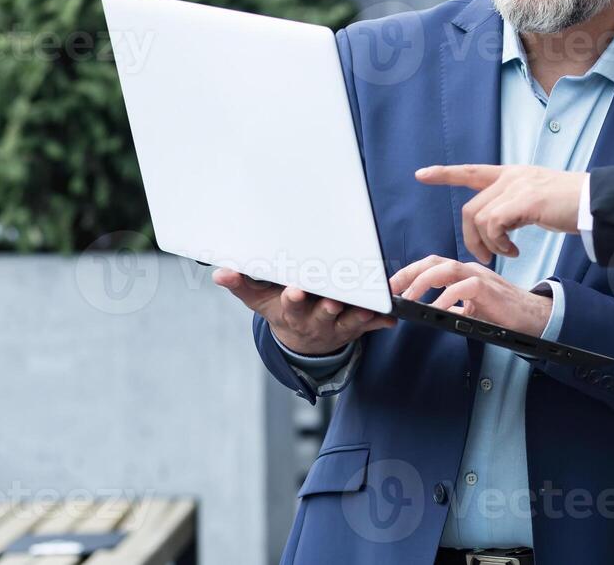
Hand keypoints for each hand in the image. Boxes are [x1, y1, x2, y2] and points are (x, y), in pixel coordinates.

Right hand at [212, 268, 394, 355]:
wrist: (303, 341)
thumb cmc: (282, 310)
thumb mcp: (260, 301)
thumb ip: (242, 285)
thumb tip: (220, 273)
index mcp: (292, 312)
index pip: (291, 305)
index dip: (294, 299)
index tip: (295, 290)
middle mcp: (316, 320)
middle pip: (323, 314)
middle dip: (328, 307)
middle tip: (333, 300)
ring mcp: (338, 325)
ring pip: (350, 320)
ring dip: (358, 314)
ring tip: (367, 308)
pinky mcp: (356, 327)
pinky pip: (371, 325)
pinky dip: (381, 322)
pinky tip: (392, 317)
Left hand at [388, 255, 552, 335]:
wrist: (533, 317)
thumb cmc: (503, 312)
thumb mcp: (471, 308)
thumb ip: (453, 305)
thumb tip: (432, 310)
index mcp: (463, 274)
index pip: (430, 265)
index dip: (408, 273)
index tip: (391, 286)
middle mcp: (469, 271)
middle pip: (433, 261)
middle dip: (408, 273)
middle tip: (391, 289)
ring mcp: (479, 277)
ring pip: (445, 268)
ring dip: (423, 282)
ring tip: (410, 297)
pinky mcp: (488, 288)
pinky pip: (463, 288)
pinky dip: (447, 297)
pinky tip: (437, 308)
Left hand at [415, 164, 584, 262]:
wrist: (595, 202)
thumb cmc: (571, 205)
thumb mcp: (537, 199)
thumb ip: (515, 204)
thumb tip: (500, 224)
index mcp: (514, 174)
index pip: (472, 171)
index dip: (446, 173)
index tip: (422, 174)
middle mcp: (512, 177)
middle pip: (471, 207)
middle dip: (471, 237)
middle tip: (487, 255)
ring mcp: (518, 187)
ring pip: (480, 218)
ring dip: (487, 243)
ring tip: (505, 254)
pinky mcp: (526, 201)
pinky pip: (495, 225)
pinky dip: (500, 244)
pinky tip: (514, 251)